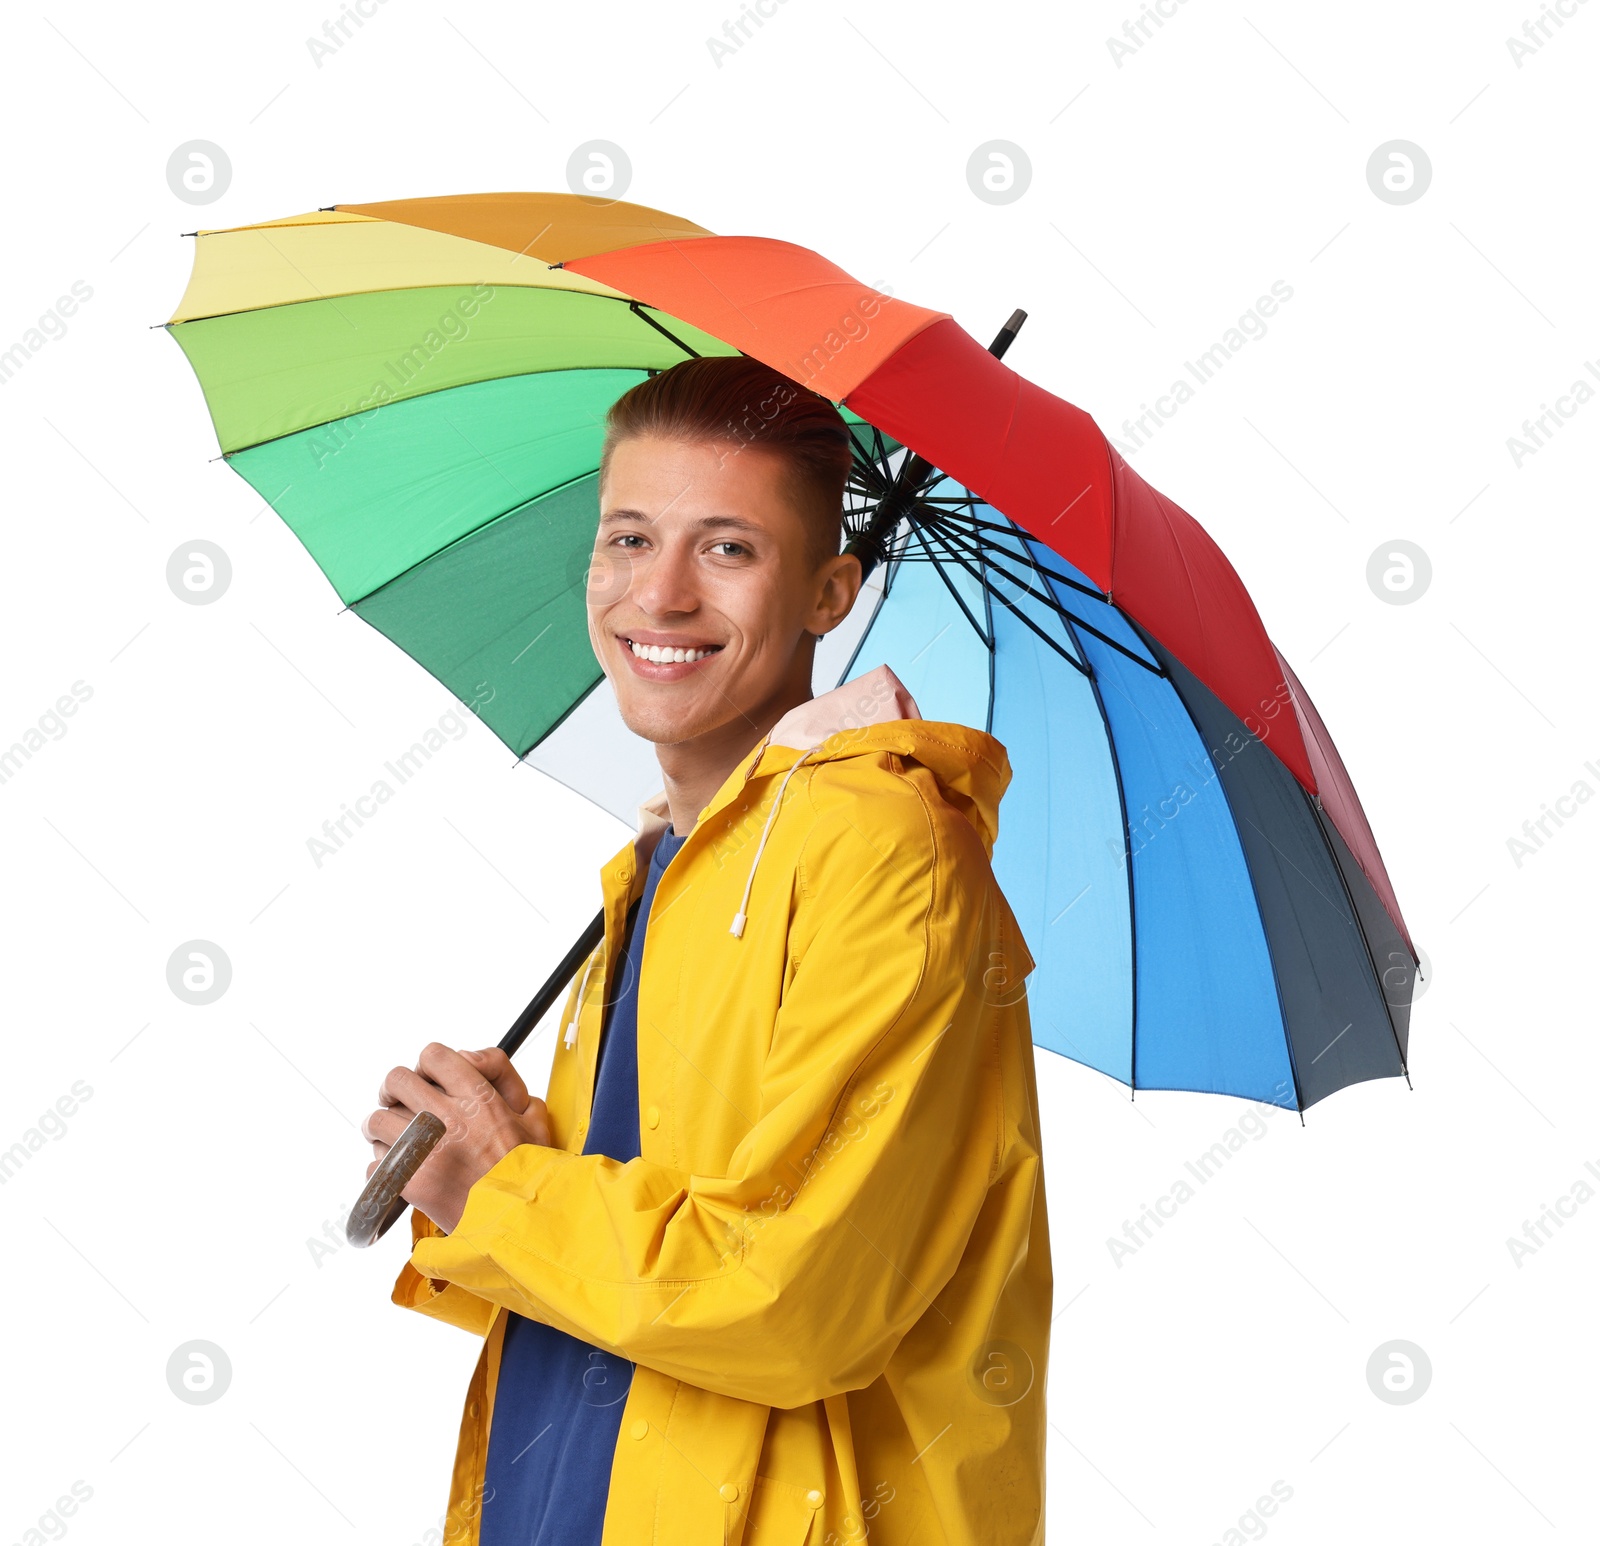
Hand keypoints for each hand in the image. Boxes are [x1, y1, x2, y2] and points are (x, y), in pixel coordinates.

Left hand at [362, 1043, 552, 1233]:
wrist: (520, 1220)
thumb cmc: (527, 1172)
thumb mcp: (534, 1116)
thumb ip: (507, 1082)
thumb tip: (473, 1064)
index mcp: (478, 1097)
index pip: (433, 1056)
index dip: (425, 1065)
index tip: (425, 1078)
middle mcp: (448, 1117)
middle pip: (396, 1081)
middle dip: (392, 1091)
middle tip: (396, 1104)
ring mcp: (425, 1149)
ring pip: (377, 1120)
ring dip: (381, 1130)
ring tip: (393, 1140)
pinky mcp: (410, 1181)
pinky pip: (376, 1164)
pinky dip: (384, 1169)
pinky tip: (402, 1173)